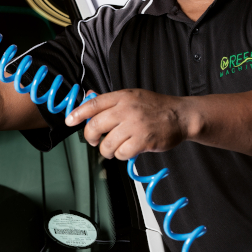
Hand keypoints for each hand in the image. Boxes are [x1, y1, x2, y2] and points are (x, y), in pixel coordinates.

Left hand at [64, 89, 191, 159]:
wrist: (182, 115)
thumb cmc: (156, 107)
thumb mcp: (132, 96)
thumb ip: (110, 100)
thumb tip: (88, 97)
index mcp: (122, 96)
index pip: (93, 104)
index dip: (78, 113)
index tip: (69, 121)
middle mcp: (127, 109)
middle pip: (96, 125)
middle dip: (90, 137)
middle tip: (94, 141)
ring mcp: (135, 125)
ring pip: (107, 144)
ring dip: (107, 150)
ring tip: (113, 148)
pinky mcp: (143, 140)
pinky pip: (122, 153)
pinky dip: (121, 155)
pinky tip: (127, 151)